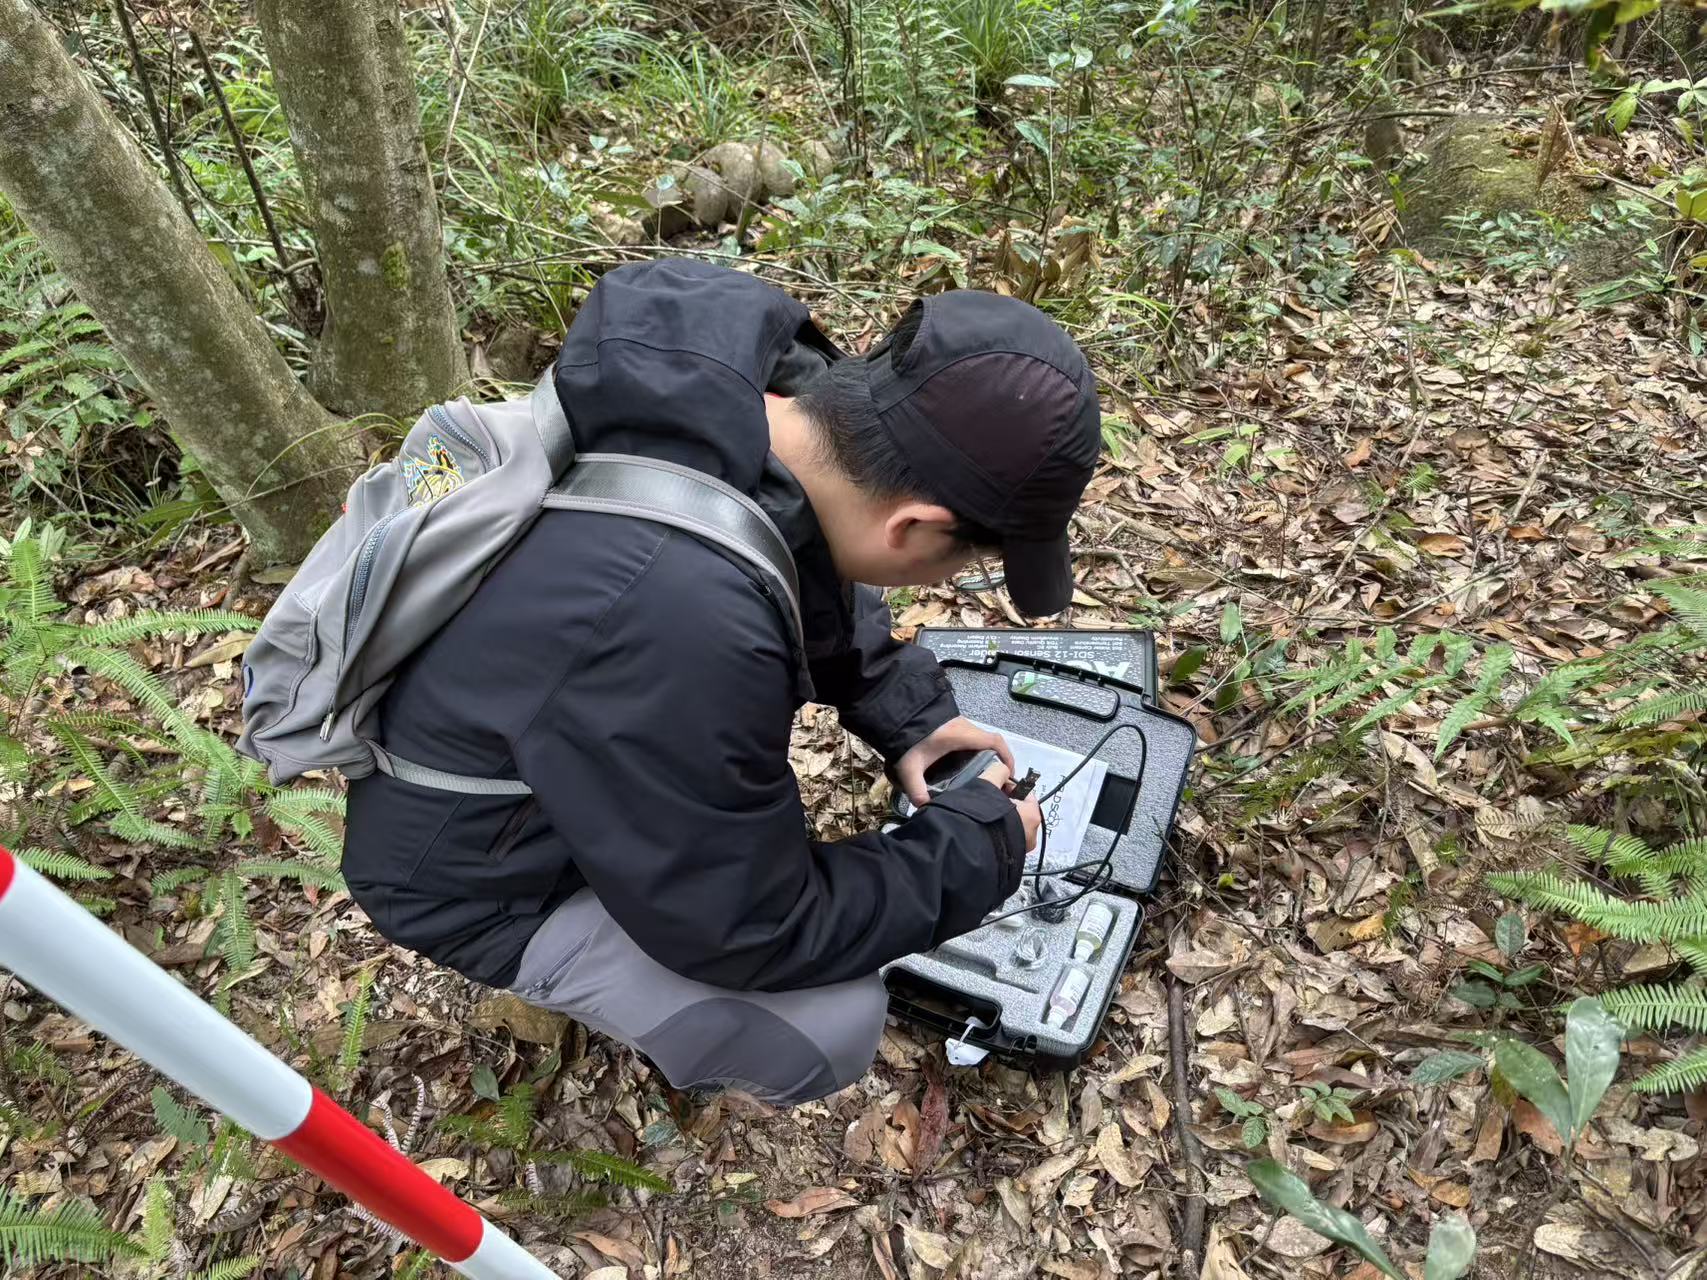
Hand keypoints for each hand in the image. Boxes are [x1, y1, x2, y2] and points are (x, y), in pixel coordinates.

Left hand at [894, 716, 1015, 807]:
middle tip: (995, 780)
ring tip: (982, 776)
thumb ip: (917, 789)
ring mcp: (958, 724)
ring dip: (986, 755)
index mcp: (962, 735)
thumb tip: (925, 809)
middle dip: (997, 760)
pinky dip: (975, 750)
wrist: (896, 713)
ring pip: (980, 740)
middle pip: (990, 742)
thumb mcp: (910, 767)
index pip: (994, 741)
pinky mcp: (951, 725)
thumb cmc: (907, 739)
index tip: (1009, 773)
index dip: (1007, 756)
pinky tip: (966, 767)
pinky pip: (971, 738)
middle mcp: (965, 727)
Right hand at [980, 757, 1041, 851]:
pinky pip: (1003, 839)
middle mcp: (1032, 834)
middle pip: (1019, 810)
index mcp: (1033, 814)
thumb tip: (1001, 769)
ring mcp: (1020, 850)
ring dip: (999, 818)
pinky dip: (995, 833)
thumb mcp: (990, 783)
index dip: (1009, 785)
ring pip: (1011, 825)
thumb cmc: (985, 814)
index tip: (994, 785)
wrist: (970, 849)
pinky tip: (980, 828)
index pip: (1025, 792)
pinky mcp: (1008, 860)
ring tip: (981, 814)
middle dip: (1004, 803)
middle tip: (986, 799)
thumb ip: (998, 771)